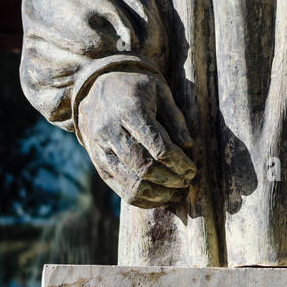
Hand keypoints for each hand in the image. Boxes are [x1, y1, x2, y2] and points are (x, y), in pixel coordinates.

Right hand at [76, 69, 195, 207]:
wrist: (94, 86)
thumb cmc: (134, 87)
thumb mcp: (159, 89)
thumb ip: (175, 117)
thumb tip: (188, 146)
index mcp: (130, 111)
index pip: (158, 147)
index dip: (179, 163)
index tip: (192, 170)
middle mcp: (111, 132)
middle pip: (145, 168)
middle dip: (171, 180)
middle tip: (187, 182)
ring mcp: (101, 150)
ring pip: (132, 184)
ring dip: (159, 194)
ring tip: (177, 193)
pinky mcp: (98, 163)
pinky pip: (120, 189)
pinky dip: (143, 199)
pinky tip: (159, 198)